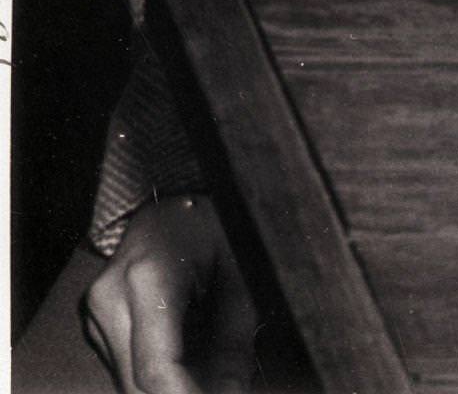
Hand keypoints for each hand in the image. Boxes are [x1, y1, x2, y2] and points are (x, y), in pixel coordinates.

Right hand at [83, 196, 257, 393]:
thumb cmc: (211, 227)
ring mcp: (95, 312)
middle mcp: (111, 298)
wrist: (169, 204)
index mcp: (147, 277)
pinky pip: (126, 369)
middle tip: (223, 389)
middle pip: (139, 385)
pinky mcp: (95, 323)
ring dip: (171, 388)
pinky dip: (158, 377)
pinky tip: (189, 362)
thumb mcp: (239, 272)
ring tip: (211, 372)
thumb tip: (232, 392)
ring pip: (130, 383)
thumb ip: (236, 337)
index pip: (157, 369)